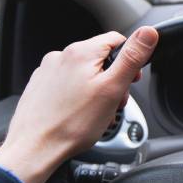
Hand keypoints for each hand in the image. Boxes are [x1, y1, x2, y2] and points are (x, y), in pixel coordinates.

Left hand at [0, 26, 158, 182]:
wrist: (34, 149)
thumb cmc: (72, 124)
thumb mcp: (113, 88)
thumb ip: (132, 57)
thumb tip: (148, 33)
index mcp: (81, 52)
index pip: (117, 40)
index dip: (130, 60)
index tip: (131, 80)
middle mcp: (61, 56)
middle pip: (101, 58)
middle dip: (113, 79)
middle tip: (114, 102)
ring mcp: (48, 71)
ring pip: (85, 72)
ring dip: (97, 89)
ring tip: (96, 112)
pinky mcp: (41, 86)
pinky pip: (69, 84)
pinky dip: (79, 96)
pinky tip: (79, 113)